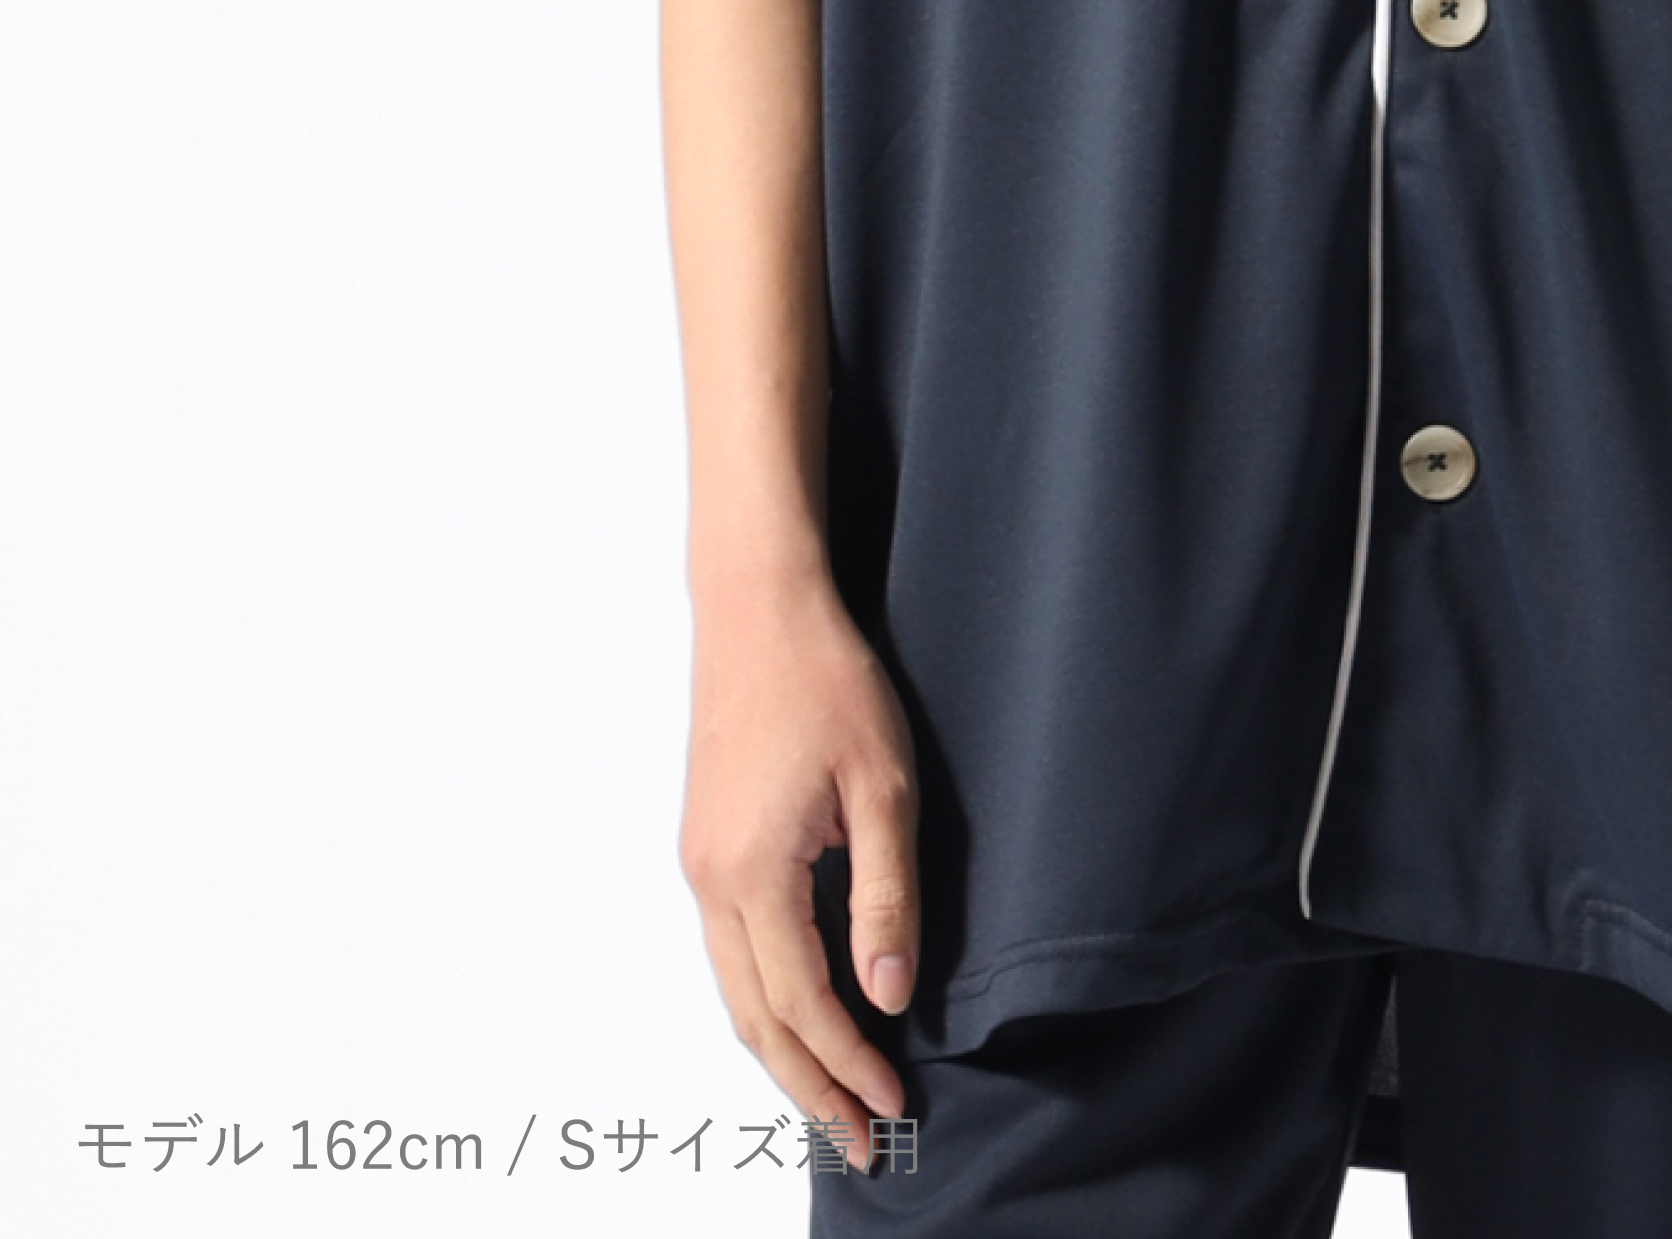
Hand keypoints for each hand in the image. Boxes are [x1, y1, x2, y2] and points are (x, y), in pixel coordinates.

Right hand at [678, 566, 920, 1175]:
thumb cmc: (826, 680)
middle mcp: (710, 882)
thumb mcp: (882, 784)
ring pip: (733, 993)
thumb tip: (888, 994)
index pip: (805, 1005)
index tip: (895, 1106)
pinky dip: (763, 1002)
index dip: (849, 1065)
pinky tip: (797, 1017)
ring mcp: (698, 865)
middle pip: (755, 1021)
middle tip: (862, 1141)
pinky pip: (728, 952)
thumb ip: (885, 895)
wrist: (757, 607)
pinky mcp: (703, 845)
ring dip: (782, 1052)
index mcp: (753, 874)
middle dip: (808, 1087)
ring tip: (831, 1099)